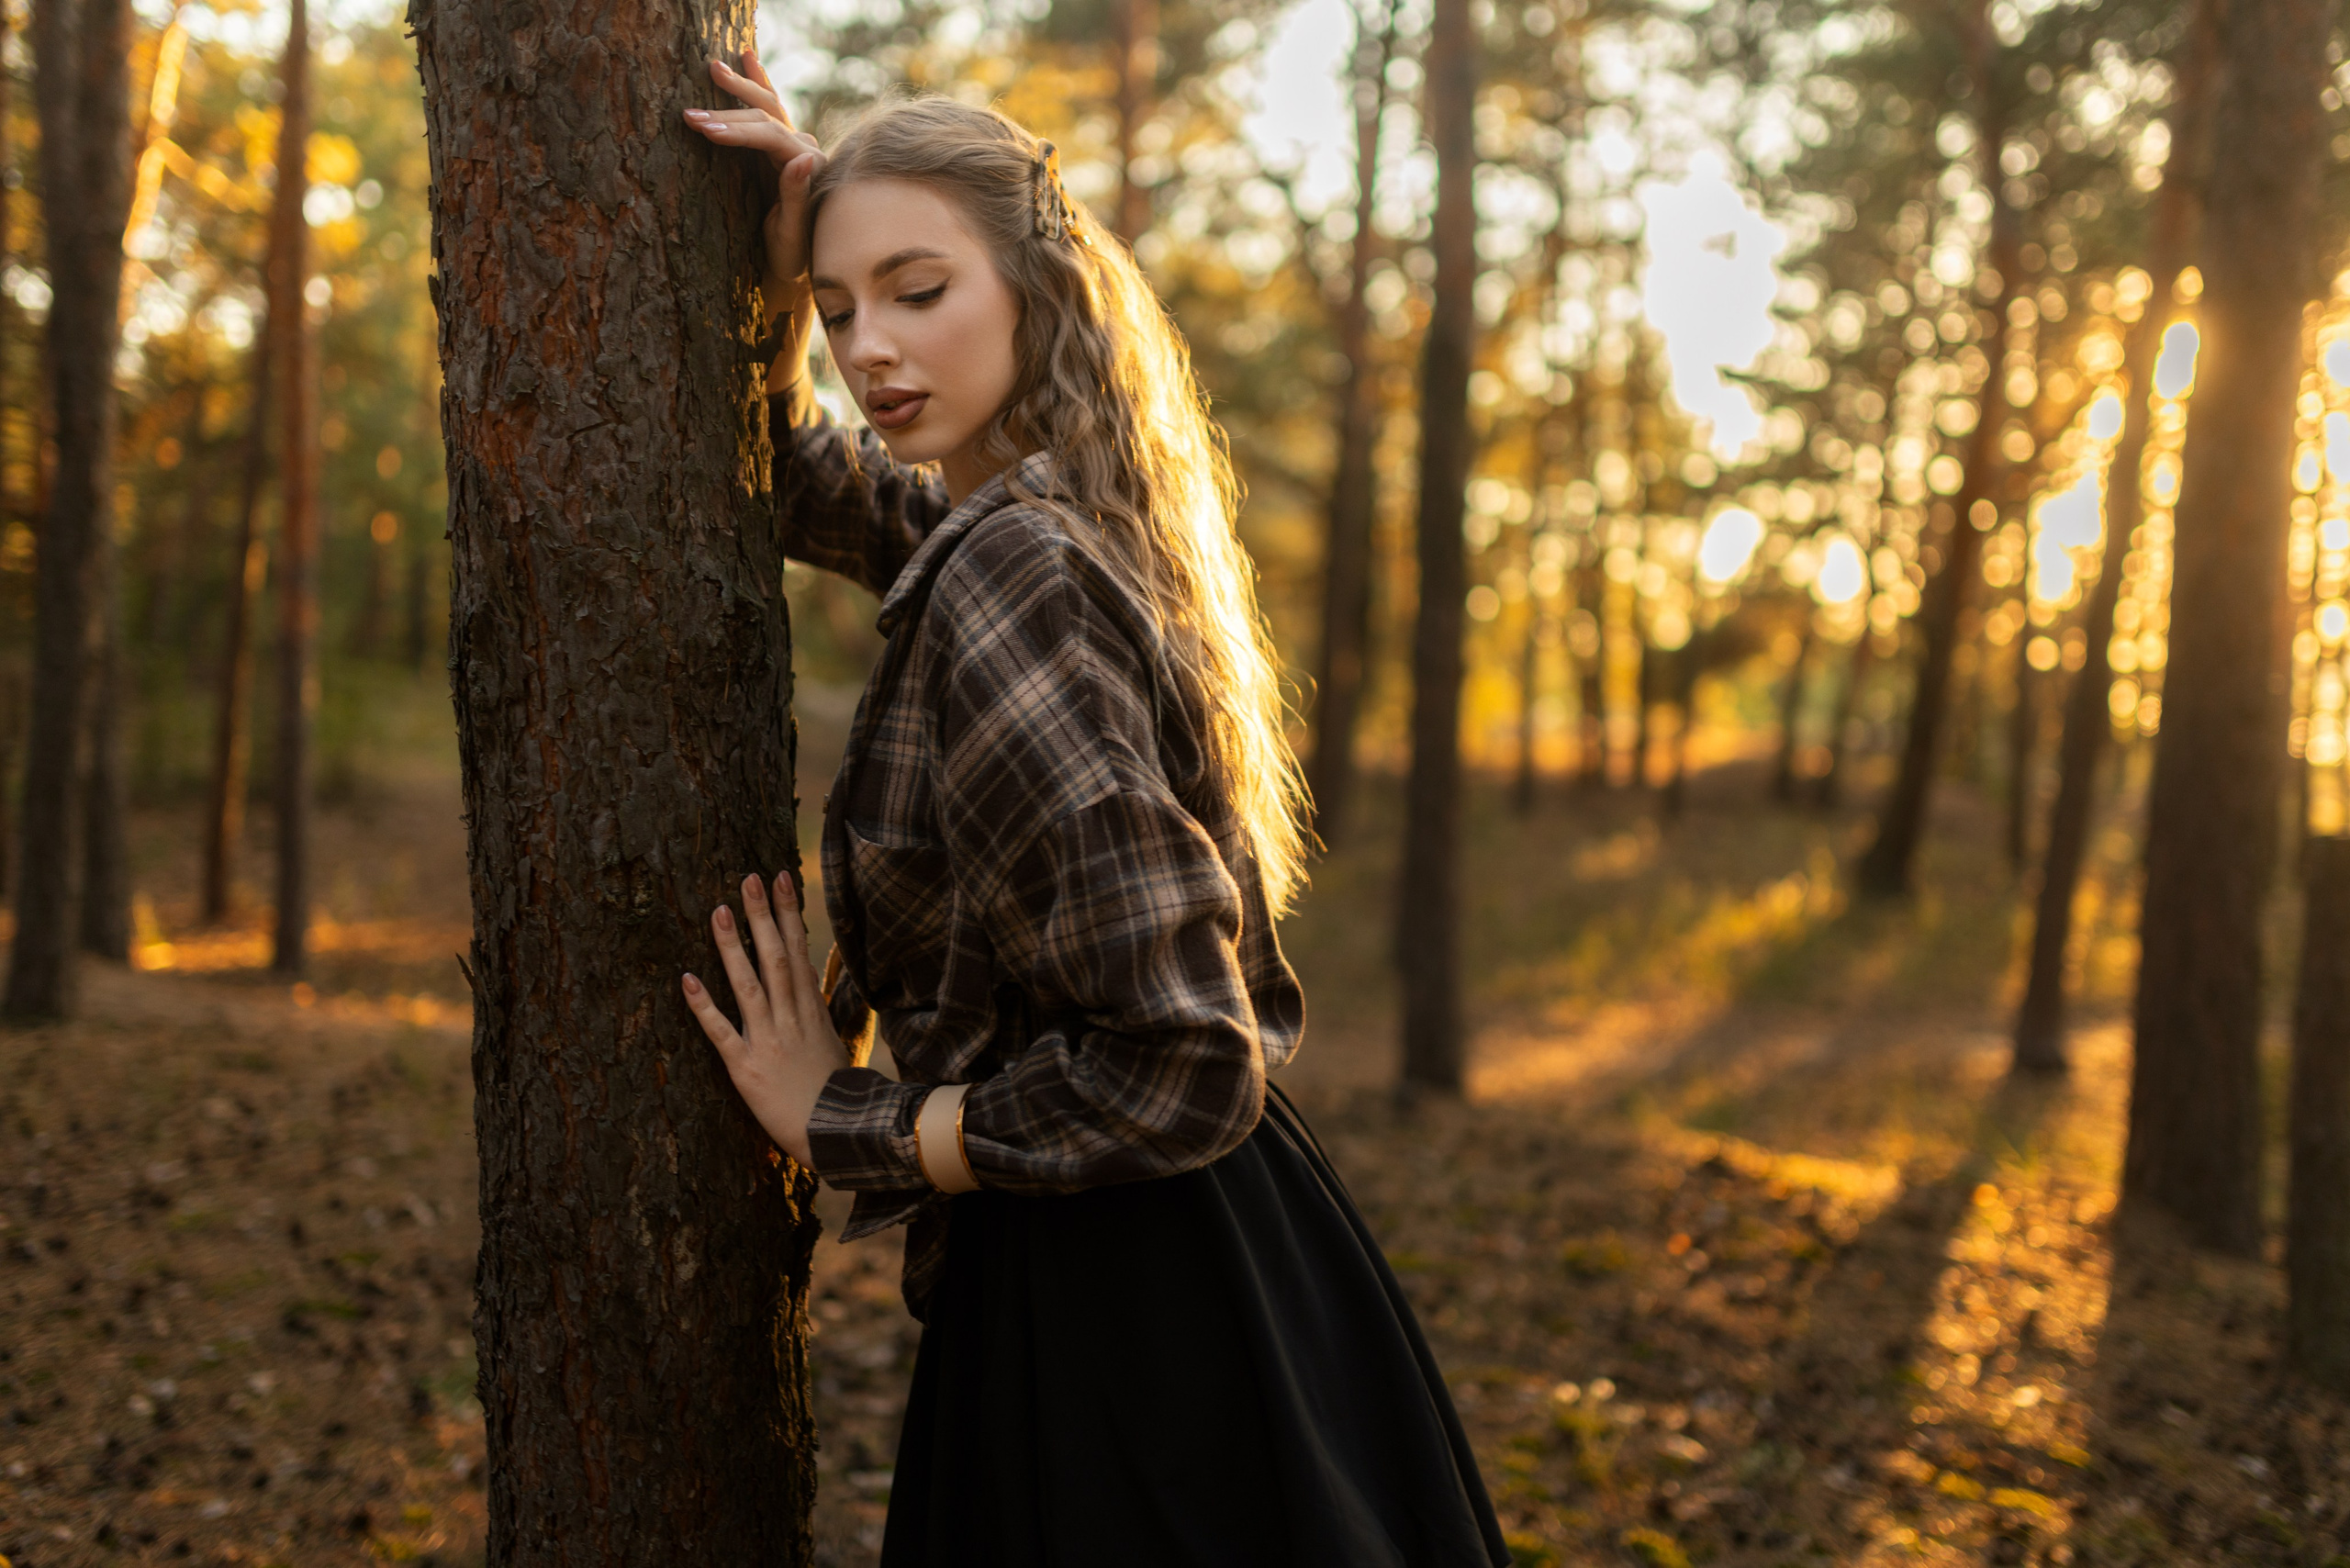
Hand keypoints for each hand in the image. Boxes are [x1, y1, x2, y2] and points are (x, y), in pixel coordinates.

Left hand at [682, 871, 846, 1169]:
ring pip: (749, 985)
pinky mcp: (745, 1067)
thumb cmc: (835, 1089)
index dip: (789, 913)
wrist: (837, 1133)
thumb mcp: (837, 1036)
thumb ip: (823, 1000)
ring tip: (719, 911)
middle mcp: (791, 1018)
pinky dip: (704, 1006)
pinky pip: (721, 1032)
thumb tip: (817, 966)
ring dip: (734, 947)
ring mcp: (769, 1040)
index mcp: (812, 1009)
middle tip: (749, 878)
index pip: (799, 950)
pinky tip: (687, 978)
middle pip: (777, 957)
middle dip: (763, 916)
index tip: (781, 876)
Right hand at [683, 52, 822, 369]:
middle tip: (687, 116)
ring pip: (766, 106)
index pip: (769, 138)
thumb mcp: (792, 234)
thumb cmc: (795, 254)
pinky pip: (770, 107)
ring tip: (712, 67)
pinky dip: (757, 82)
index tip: (703, 131)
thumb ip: (798, 194)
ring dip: (739, 87)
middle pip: (763, 119)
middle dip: (725, 115)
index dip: (736, 132)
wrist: (802, 259)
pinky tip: (746, 58)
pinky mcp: (784, 145)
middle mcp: (806, 149)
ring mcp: (796, 143)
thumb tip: (802, 154)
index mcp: (810, 168)